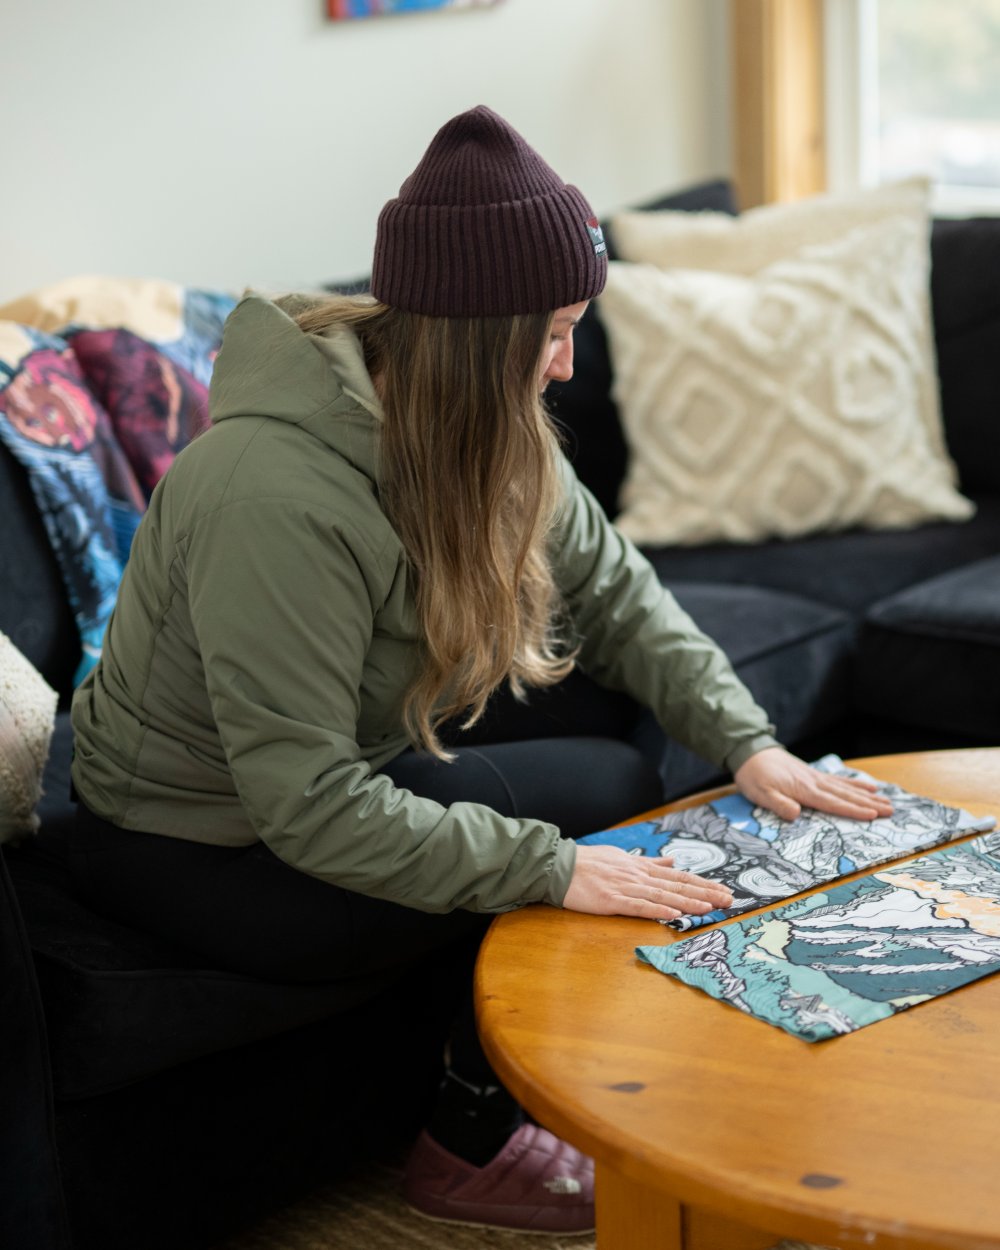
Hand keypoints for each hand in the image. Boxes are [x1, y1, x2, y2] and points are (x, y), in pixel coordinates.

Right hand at [563, 843, 733, 921]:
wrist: (560, 866)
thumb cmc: (589, 863)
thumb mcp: (622, 857)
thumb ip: (648, 862)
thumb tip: (671, 861)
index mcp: (641, 867)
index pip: (679, 876)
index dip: (703, 884)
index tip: (723, 890)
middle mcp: (638, 876)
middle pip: (677, 885)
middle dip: (705, 893)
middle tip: (728, 900)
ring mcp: (626, 887)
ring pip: (663, 895)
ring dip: (687, 902)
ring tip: (709, 908)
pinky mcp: (612, 900)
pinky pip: (639, 906)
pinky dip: (658, 910)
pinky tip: (674, 915)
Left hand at [734, 747, 894, 821]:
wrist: (751, 752)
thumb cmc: (754, 777)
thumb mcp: (760, 793)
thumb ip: (778, 803)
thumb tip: (796, 814)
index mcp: (803, 790)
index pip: (832, 803)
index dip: (853, 810)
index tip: (873, 815)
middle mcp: (814, 782)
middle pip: (846, 795)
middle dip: (869, 804)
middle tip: (891, 811)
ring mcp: (816, 777)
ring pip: (846, 787)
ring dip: (867, 795)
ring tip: (887, 801)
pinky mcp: (813, 774)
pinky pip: (838, 780)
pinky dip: (854, 783)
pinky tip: (868, 785)